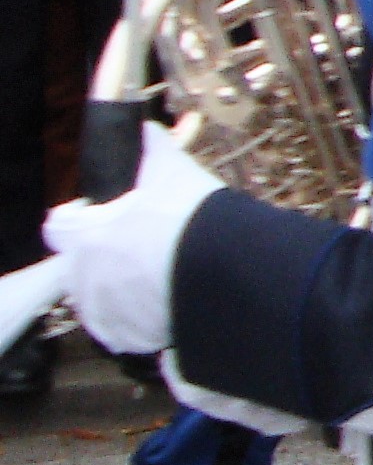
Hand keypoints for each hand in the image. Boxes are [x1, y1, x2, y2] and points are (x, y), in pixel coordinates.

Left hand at [41, 136, 224, 354]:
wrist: (223, 270)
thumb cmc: (190, 220)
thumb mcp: (173, 171)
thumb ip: (152, 147)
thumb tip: (146, 128)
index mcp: (85, 237)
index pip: (58, 227)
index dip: (78, 219)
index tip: (103, 218)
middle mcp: (85, 279)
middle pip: (77, 268)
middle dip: (100, 259)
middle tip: (138, 250)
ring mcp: (105, 311)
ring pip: (97, 301)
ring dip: (115, 291)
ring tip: (153, 281)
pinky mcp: (127, 336)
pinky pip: (119, 330)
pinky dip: (134, 321)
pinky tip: (160, 305)